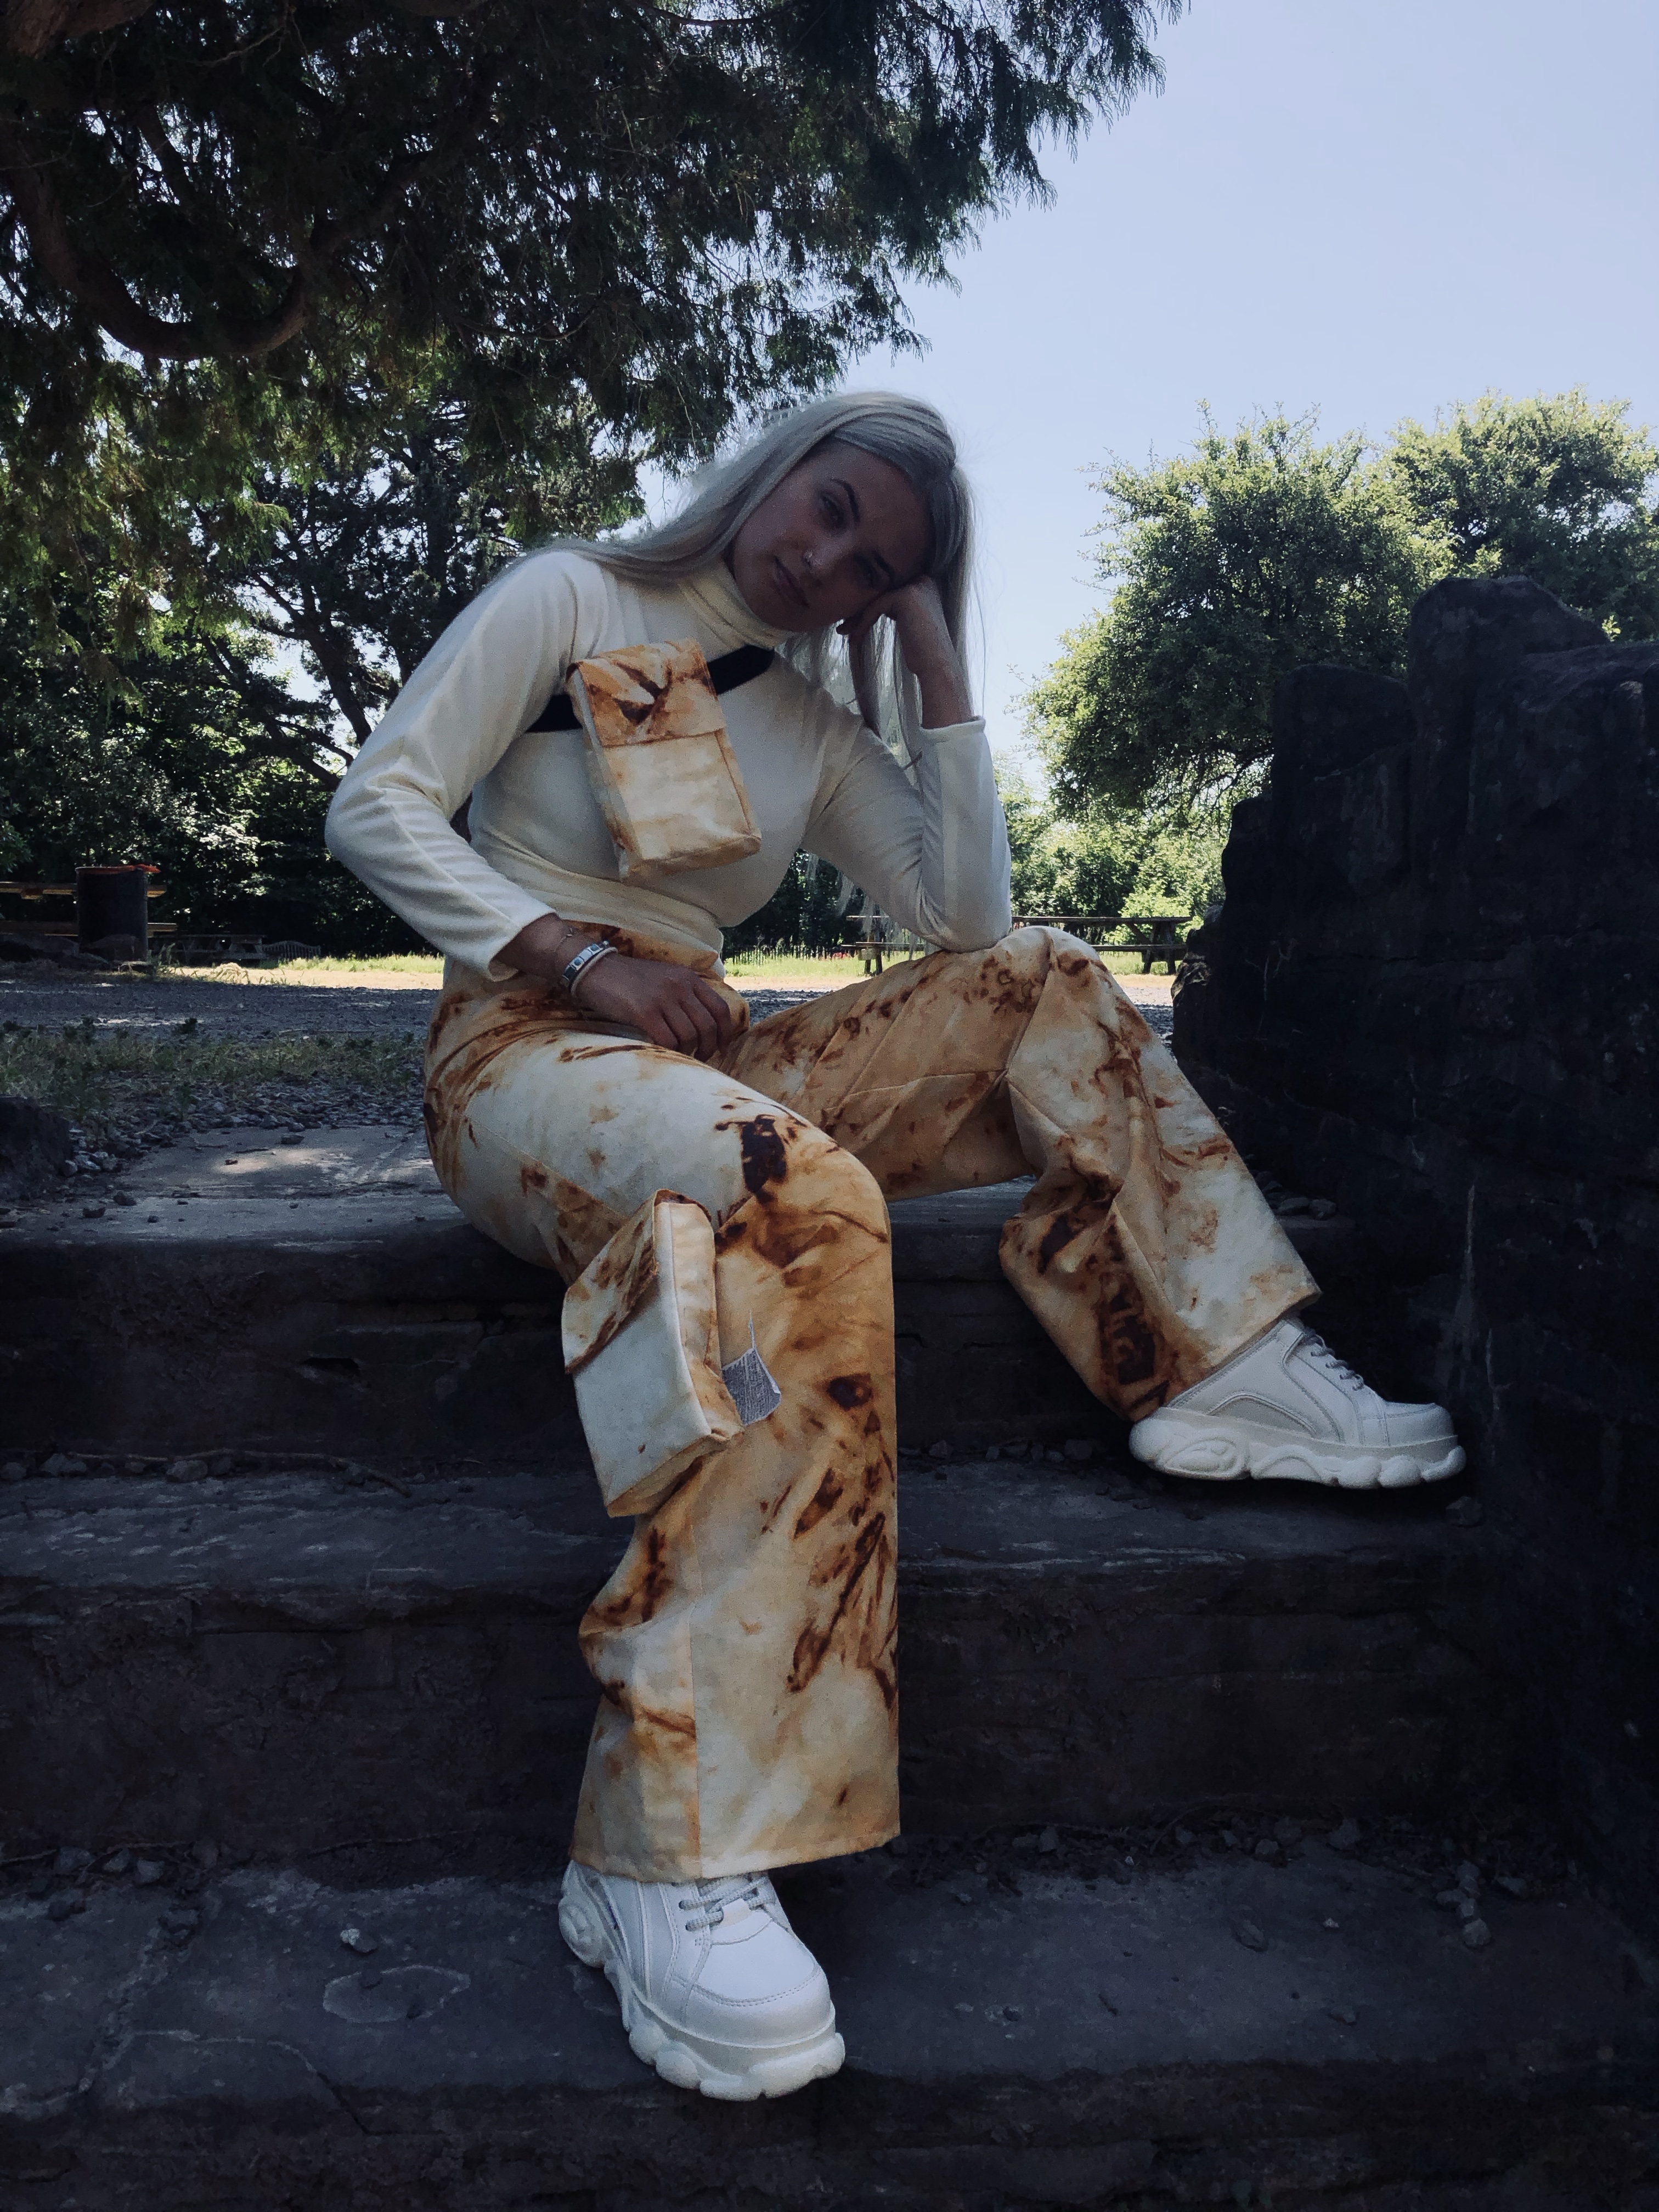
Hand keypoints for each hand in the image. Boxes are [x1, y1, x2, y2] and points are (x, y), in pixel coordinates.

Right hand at [570, 952, 737, 1059]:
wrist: (597, 970)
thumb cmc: (630, 979)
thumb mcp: (665, 977)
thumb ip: (684, 993)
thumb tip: (703, 1024)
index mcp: (688, 977)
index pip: (720, 1007)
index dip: (726, 1032)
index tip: (723, 1047)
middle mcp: (679, 986)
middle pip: (708, 1025)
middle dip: (709, 1047)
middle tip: (702, 1057)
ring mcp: (662, 999)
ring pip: (689, 1036)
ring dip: (689, 1052)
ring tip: (682, 1056)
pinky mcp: (644, 1012)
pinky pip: (668, 1040)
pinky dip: (671, 1051)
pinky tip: (666, 1053)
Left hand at [839, 573, 972, 727]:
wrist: (937, 668)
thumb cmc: (922, 654)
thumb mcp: (908, 625)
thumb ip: (896, 610)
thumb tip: (869, 605)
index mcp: (926, 584)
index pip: (888, 590)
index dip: (868, 605)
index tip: (852, 623)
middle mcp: (923, 580)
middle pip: (881, 591)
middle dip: (859, 609)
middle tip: (843, 628)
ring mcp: (916, 585)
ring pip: (876, 598)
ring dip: (856, 617)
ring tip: (843, 632)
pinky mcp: (905, 596)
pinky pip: (875, 607)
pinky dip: (862, 623)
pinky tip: (854, 639)